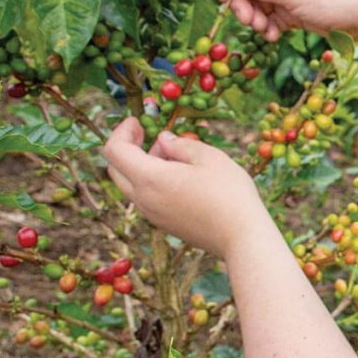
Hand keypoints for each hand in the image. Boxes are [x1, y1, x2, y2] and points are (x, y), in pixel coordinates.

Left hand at [103, 118, 271, 258]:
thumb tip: (163, 139)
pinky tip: (182, 178)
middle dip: (128, 148)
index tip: (138, 121)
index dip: (122, 131)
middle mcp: (144, 199)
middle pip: (116, 170)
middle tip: (151, 136)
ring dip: (142, 166)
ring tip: (175, 157)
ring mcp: (153, 215)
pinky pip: (147, 198)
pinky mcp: (165, 224)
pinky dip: (153, 182)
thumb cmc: (229, 193)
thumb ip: (180, 144)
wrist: (242, 237)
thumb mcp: (209, 157)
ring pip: (131, 185)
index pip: (114, 150)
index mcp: (150, 178)